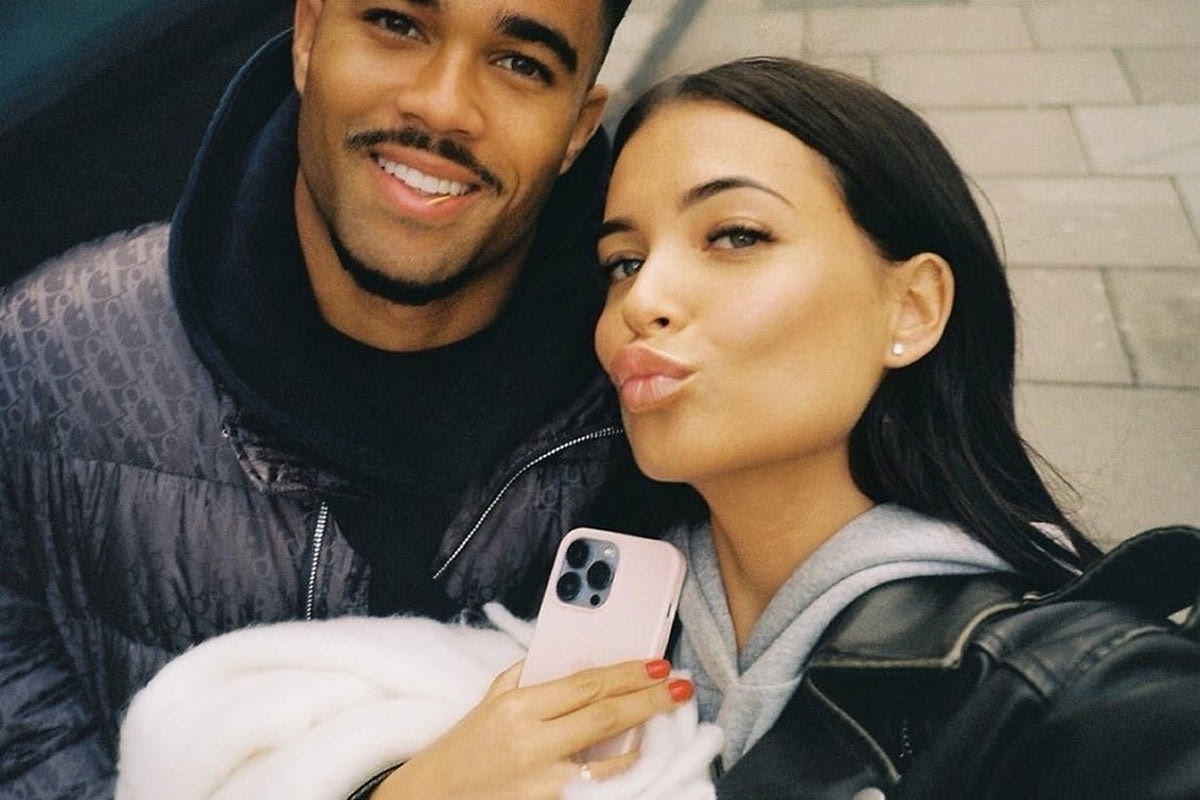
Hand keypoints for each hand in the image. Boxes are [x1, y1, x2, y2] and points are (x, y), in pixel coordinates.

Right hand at [371, 658, 692, 799]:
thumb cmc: (461, 750)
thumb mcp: (489, 702)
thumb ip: (528, 676)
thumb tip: (570, 658)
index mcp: (517, 707)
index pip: (585, 684)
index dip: (627, 672)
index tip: (657, 664)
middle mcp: (531, 742)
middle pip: (605, 715)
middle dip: (649, 699)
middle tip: (679, 687)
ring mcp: (542, 782)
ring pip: (609, 759)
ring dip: (645, 740)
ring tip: (667, 721)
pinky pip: (597, 788)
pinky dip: (621, 774)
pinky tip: (640, 761)